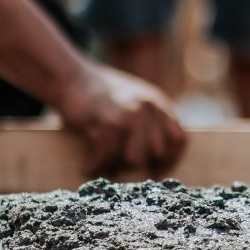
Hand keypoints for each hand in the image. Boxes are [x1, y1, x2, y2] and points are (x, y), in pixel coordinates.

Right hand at [54, 62, 186, 177]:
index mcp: (159, 103)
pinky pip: (107, 156)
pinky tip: (87, 167)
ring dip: (116, 168)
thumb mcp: (135, 101)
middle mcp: (149, 108)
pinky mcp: (107, 121)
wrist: (70, 76)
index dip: (170, 161)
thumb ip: (150, 122)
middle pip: (156, 153)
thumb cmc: (99, 95)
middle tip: (120, 171)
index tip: (155, 172)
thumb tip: (155, 159)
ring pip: (133, 159)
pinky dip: (96, 166)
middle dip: (139, 167)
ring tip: (102, 168)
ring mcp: (130, 114)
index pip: (179, 140)